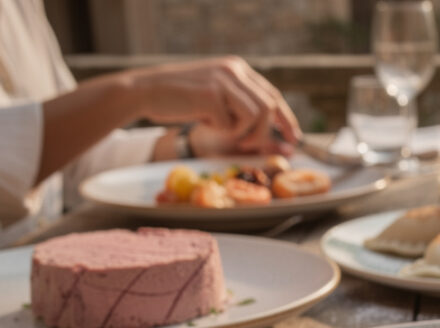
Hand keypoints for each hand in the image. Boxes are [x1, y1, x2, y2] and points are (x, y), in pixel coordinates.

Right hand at [130, 56, 300, 154]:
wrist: (144, 91)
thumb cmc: (179, 98)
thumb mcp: (215, 94)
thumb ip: (239, 104)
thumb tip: (270, 130)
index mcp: (237, 68)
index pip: (272, 94)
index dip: (286, 118)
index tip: (294, 137)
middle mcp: (233, 70)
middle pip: (269, 106)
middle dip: (265, 133)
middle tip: (248, 146)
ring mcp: (223, 80)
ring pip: (256, 116)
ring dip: (244, 134)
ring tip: (223, 133)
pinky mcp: (211, 95)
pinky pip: (229, 124)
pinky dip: (218, 130)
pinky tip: (201, 121)